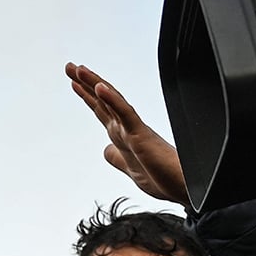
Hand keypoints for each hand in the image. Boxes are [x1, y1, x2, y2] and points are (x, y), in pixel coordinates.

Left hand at [67, 62, 189, 205]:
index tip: (74, 82)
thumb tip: (106, 150)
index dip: (88, 95)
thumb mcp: (130, 169)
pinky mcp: (141, 135)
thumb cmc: (164, 178)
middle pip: (103, 100)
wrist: (185, 188)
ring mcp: (134, 129)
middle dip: (86, 82)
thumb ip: (117, 158)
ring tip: (79, 70)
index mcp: (124, 135)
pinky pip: (125, 113)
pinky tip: (99, 87)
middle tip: (70, 66)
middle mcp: (127, 128)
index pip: (103, 110)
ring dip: (95, 83)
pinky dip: (112, 99)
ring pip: (111, 101)